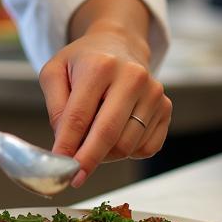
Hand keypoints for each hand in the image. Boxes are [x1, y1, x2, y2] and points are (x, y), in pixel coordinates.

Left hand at [39, 24, 171, 187]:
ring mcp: (153, 93)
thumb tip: (64, 145)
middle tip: (76, 176)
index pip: (80, 115)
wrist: (119, 44)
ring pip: (126, 146)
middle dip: (88, 160)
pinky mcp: (165, 107)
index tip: (60, 167)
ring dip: (106, 155)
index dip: (67, 145)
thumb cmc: (84, 61)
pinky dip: (127, 152)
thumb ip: (55, 106)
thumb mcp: (56, 72)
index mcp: (100, 65)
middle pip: (108, 134)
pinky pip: (146, 149)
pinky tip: (116, 135)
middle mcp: (132, 77)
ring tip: (93, 141)